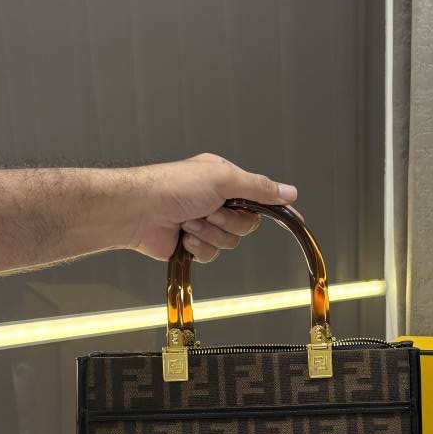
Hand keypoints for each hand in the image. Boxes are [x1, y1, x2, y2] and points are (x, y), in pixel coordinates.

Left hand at [126, 154, 297, 262]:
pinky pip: (211, 254)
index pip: (259, 196)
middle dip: (228, 221)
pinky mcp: (192, 244)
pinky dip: (198, 247)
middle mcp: (216, 200)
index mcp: (224, 180)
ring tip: (189, 222)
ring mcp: (204, 223)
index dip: (275, 207)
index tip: (294, 219)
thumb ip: (259, 187)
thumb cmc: (172, 187)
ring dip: (210, 233)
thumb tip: (289, 191)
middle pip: (247, 223)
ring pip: (229, 241)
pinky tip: (183, 236)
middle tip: (209, 210)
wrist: (138, 212)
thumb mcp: (223, 179)